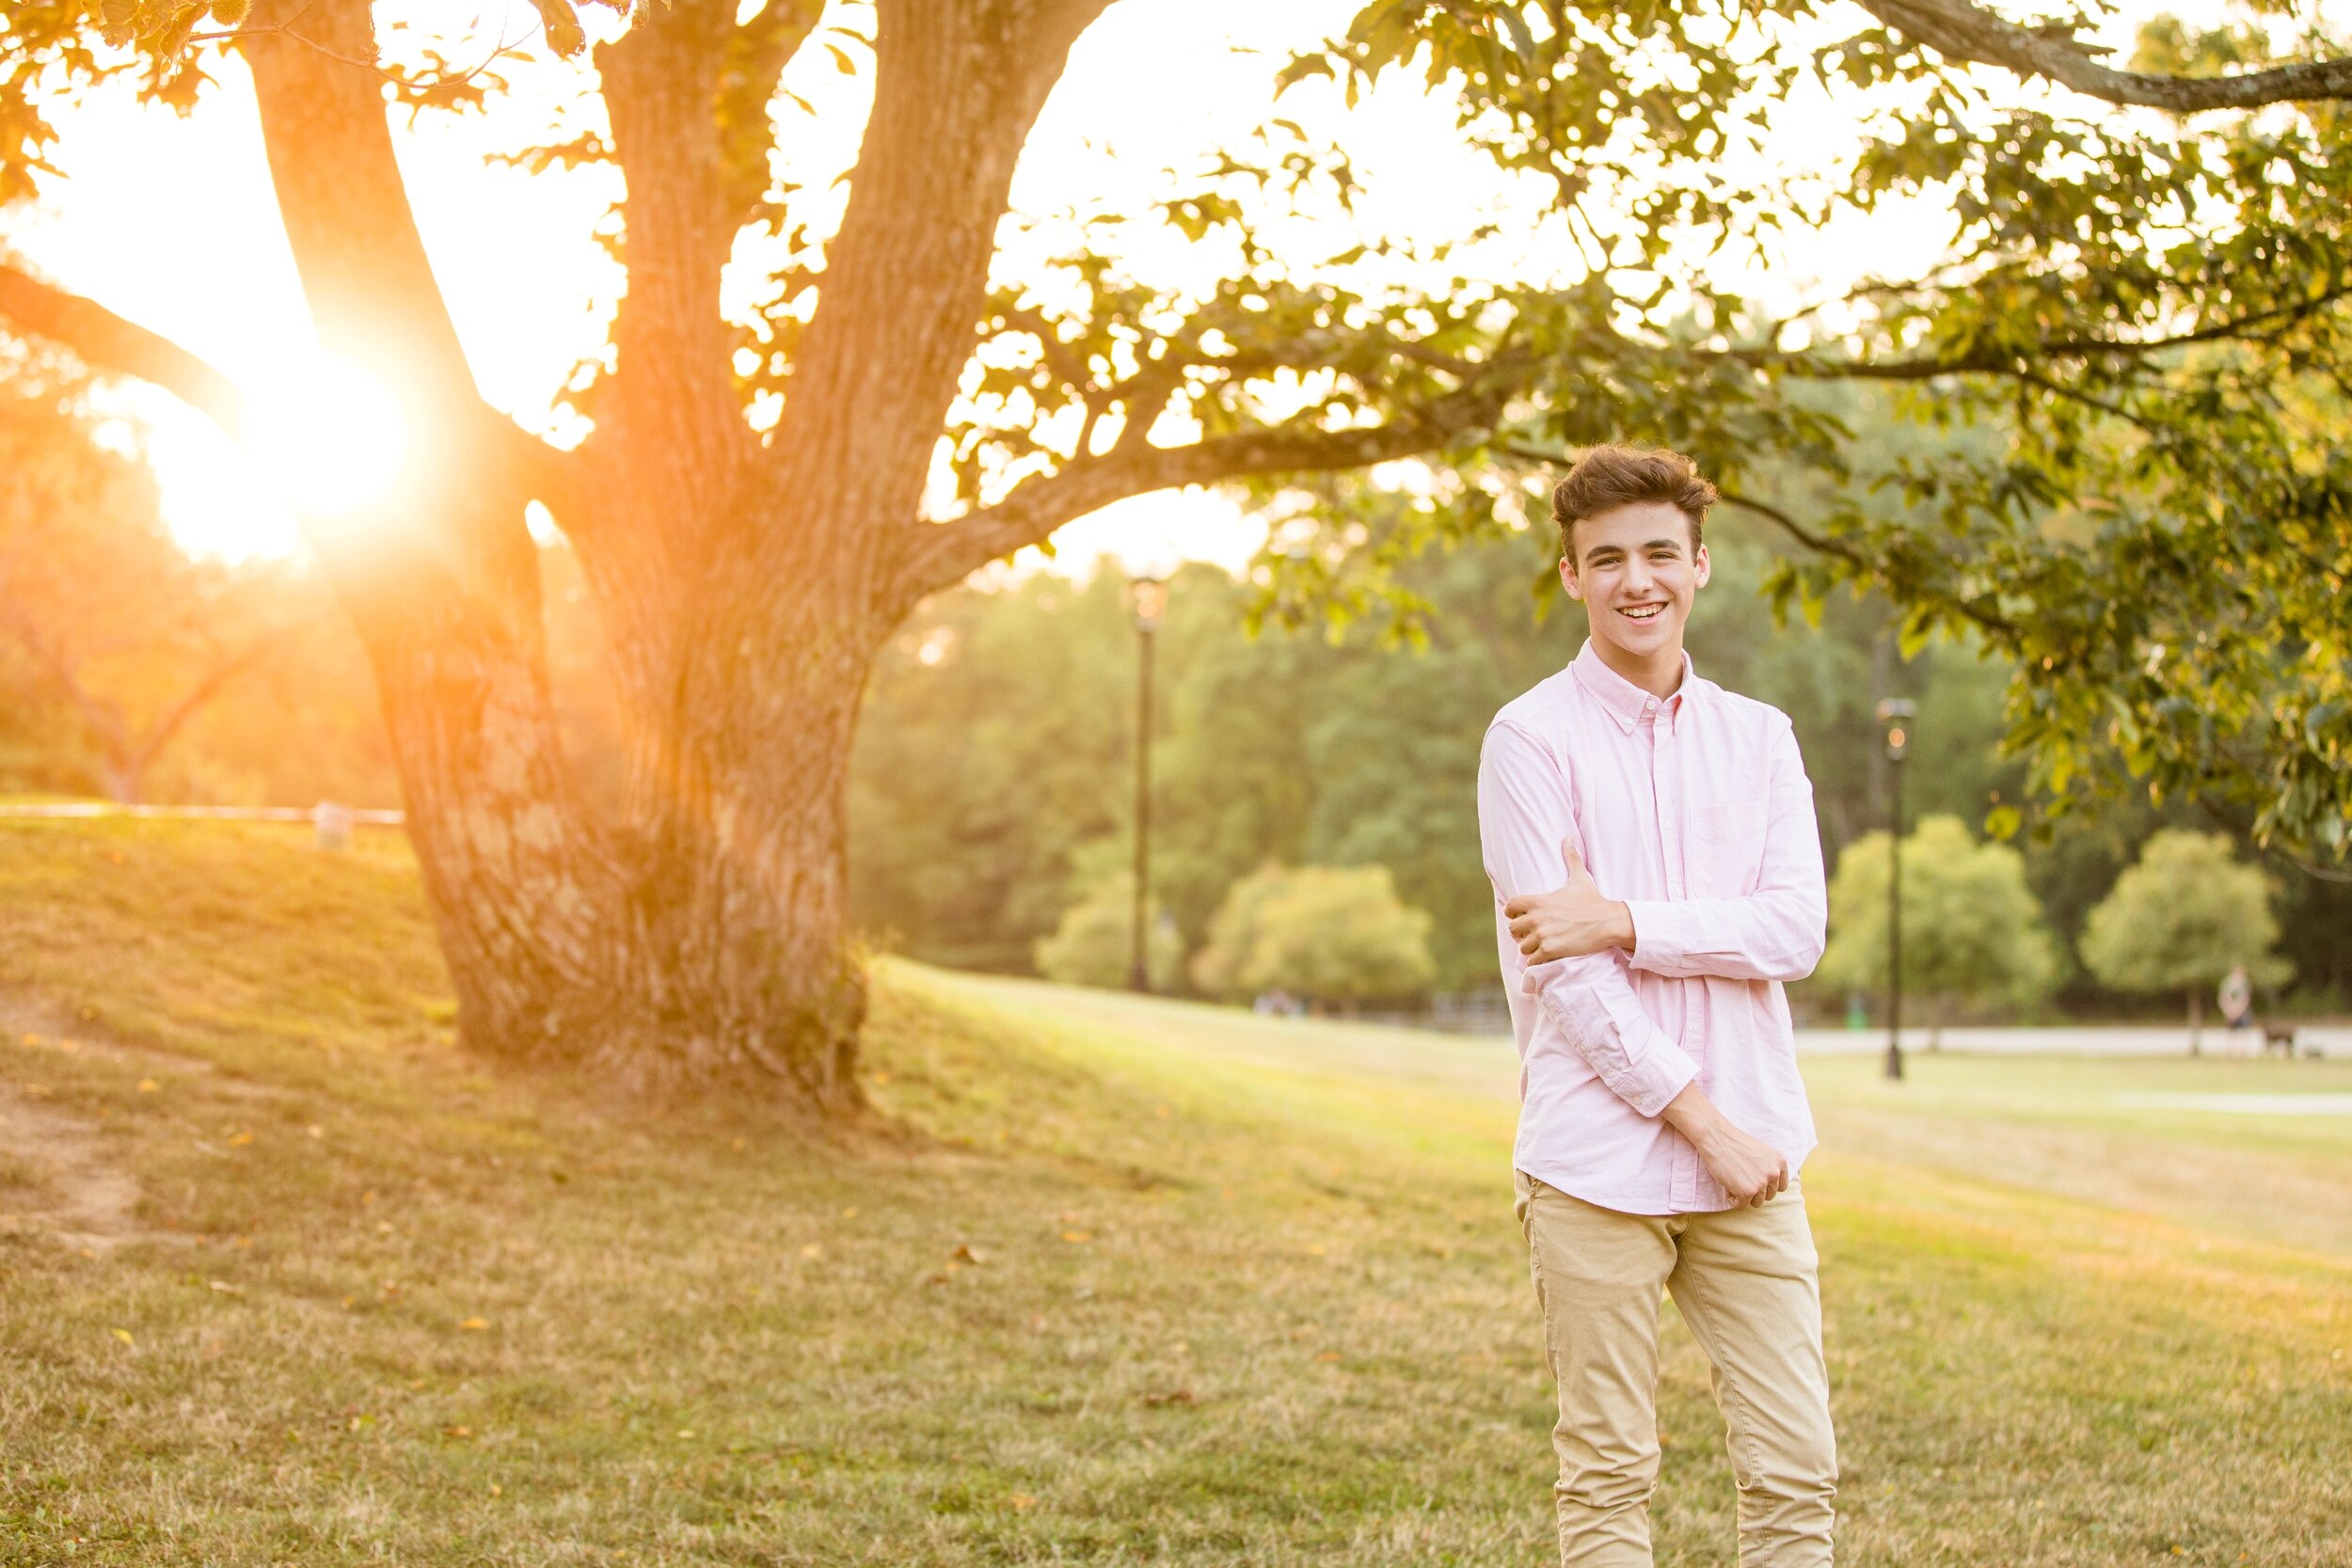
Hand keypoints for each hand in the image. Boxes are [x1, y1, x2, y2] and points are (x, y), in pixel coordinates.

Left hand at [1505, 839, 1633, 964]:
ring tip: (1541, 946)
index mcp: (1538, 901)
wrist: (1609, 922)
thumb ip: (1570, 858)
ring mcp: (1543, 935)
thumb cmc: (1593, 900)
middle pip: (1512, 929)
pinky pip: (1532, 961)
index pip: (1509, 907)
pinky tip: (1546, 956)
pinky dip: (1537, 961)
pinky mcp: (1551, 951)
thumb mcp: (1579, 878)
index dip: (1513, 913)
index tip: (1522, 916)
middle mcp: (1536, 918)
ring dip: (1530, 948)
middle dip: (1521, 933)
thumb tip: (1567, 838)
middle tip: (1533, 934)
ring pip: (1522, 947)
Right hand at [1662, 1083, 1789, 1206]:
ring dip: (1744, 1195)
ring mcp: (1762, 1183)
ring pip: (1756, 1203)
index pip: (1781, 1186)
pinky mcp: (1747, 1192)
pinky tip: (1727, 1183)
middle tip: (1740, 1177)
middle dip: (1754, 1190)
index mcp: (1780, 1162)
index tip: (1754, 1178)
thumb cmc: (1734, 1143)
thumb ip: (1769, 1166)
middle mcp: (1774, 1173)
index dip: (1766, 1185)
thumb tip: (1770, 1185)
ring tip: (1733, 1179)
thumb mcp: (1761, 1152)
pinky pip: (1741, 1206)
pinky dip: (1731, 1198)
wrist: (1716, 1137)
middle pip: (1769, 1196)